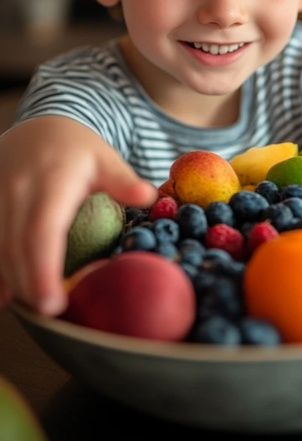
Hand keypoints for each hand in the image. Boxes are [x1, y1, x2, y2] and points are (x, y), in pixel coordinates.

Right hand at [0, 116, 156, 314]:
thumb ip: (122, 181)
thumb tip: (149, 197)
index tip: (52, 303)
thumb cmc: (77, 150)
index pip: (41, 232)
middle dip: (28, 285)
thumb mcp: (104, 159)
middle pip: (14, 248)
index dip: (43, 270)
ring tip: (36, 304)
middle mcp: (16, 190)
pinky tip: (8, 293)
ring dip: (11, 280)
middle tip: (51, 313)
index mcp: (50, 182)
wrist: (39, 127)